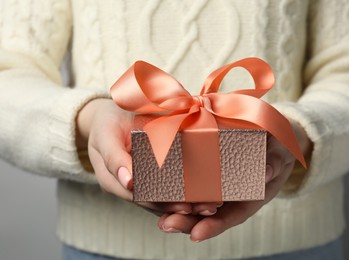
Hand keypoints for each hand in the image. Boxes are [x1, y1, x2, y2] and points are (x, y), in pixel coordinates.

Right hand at [76, 99, 219, 215]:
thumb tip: (130, 182)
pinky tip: (205, 191)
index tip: (184, 205)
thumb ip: (114, 157)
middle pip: (155, 202)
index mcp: (112, 181)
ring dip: (187, 202)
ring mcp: (141, 181)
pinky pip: (168, 183)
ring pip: (164, 198)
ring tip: (211, 204)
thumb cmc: (106, 122)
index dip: (162, 203)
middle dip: (181, 206)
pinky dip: (186, 188)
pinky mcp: (152, 173)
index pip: (139, 197)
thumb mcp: (105, 135)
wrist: (110, 115)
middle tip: (206, 207)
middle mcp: (129, 186)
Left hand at [157, 119, 311, 240]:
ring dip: (176, 208)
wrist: (272, 135)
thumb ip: (274, 161)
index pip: (230, 216)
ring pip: (195, 200)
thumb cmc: (278, 146)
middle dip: (186, 221)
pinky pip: (190, 178)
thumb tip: (266, 172)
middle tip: (166, 224)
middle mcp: (230, 194)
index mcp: (249, 196)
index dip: (213, 226)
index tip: (196, 234)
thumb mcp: (281, 153)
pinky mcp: (205, 166)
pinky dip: (175, 184)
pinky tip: (157, 187)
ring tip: (158, 216)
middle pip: (207, 213)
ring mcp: (217, 182)